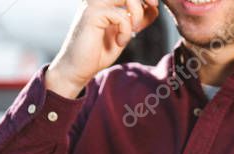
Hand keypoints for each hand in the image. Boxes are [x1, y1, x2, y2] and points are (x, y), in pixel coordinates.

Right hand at [46, 0, 160, 97]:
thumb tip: (153, 8)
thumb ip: (136, 19)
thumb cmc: (99, 51)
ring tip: (133, 30)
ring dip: (137, 13)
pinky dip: (126, 30)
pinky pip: (121, 15)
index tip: (154, 7)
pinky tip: (120, 42)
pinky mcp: (91, 14)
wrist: (79, 68)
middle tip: (153, 9)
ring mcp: (93, 4)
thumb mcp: (124, 32)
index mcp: (105, 0)